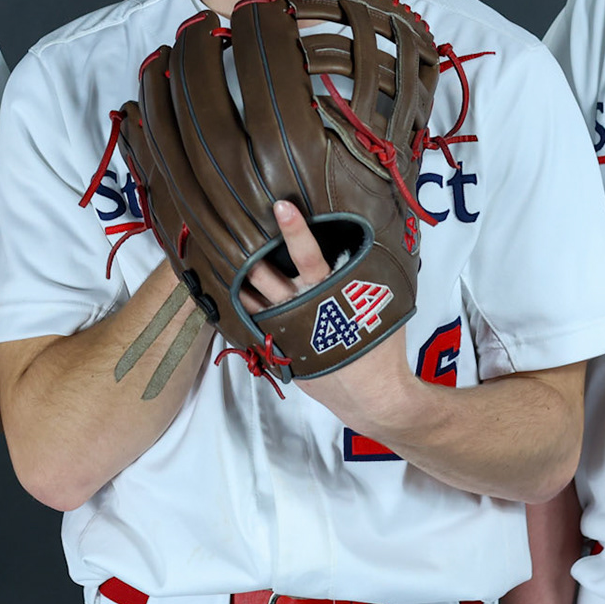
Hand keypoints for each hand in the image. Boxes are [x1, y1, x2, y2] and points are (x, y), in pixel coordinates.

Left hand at [240, 202, 421, 430]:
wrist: (371, 396)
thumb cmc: (382, 347)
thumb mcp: (385, 303)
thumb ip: (371, 273)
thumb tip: (381, 238)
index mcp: (331, 294)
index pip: (309, 256)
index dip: (295, 231)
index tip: (281, 206)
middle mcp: (302, 310)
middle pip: (267, 277)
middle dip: (249, 253)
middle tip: (232, 226)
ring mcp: (285, 332)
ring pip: (251, 300)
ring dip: (237, 279)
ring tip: (219, 254)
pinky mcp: (278, 350)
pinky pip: (251, 324)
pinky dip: (239, 308)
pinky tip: (228, 292)